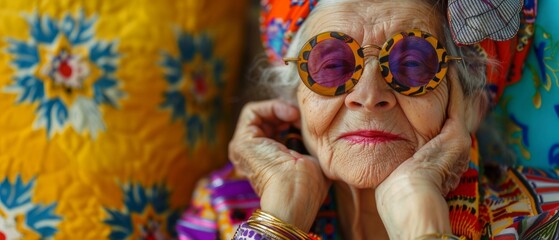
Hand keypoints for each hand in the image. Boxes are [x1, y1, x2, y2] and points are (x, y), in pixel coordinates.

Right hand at [228, 99, 330, 230]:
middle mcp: (254, 156)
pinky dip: (272, 107)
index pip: (279, 131)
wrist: (294, 194)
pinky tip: (290, 115)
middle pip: (268, 122)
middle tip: (304, 117)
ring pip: (259, 116)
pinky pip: (252, 112)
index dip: (294, 121)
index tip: (311, 123)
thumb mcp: (315, 161)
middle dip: (287, 113)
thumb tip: (323, 131)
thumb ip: (314, 146)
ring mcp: (244, 150)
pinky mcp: (241, 142)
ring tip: (297, 116)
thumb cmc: (308, 186)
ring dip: (280, 109)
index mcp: (270, 163)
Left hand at [375, 72, 471, 238]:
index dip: (438, 106)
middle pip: (454, 112)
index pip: (441, 125)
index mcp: (440, 158)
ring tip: (442, 63)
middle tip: (443, 69)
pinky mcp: (456, 136)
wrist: (409, 200)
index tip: (428, 89)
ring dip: (449, 84)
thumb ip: (393, 156)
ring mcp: (458, 142)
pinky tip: (445, 68)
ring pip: (457, 105)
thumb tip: (374, 146)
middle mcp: (453, 149)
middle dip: (448, 91)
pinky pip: (457, 102)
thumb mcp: (394, 170)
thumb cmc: (394, 192)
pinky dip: (452, 85)